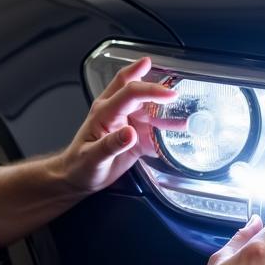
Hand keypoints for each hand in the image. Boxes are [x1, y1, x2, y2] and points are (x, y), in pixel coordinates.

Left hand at [58, 56, 184, 195]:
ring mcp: (127, 122)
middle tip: (176, 91)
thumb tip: (130, 133)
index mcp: (105, 112)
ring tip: (187, 116)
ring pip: (150, 110)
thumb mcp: (92, 158)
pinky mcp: (135, 136)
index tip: (169, 95)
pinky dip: (167, 129)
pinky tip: (180, 131)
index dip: (150, 90)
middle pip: (138, 90)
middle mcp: (117, 112)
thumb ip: (110, 144)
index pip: (130, 92)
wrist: (77, 177)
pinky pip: (154, 130)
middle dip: (157, 87)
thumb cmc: (80, 166)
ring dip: (167, 112)